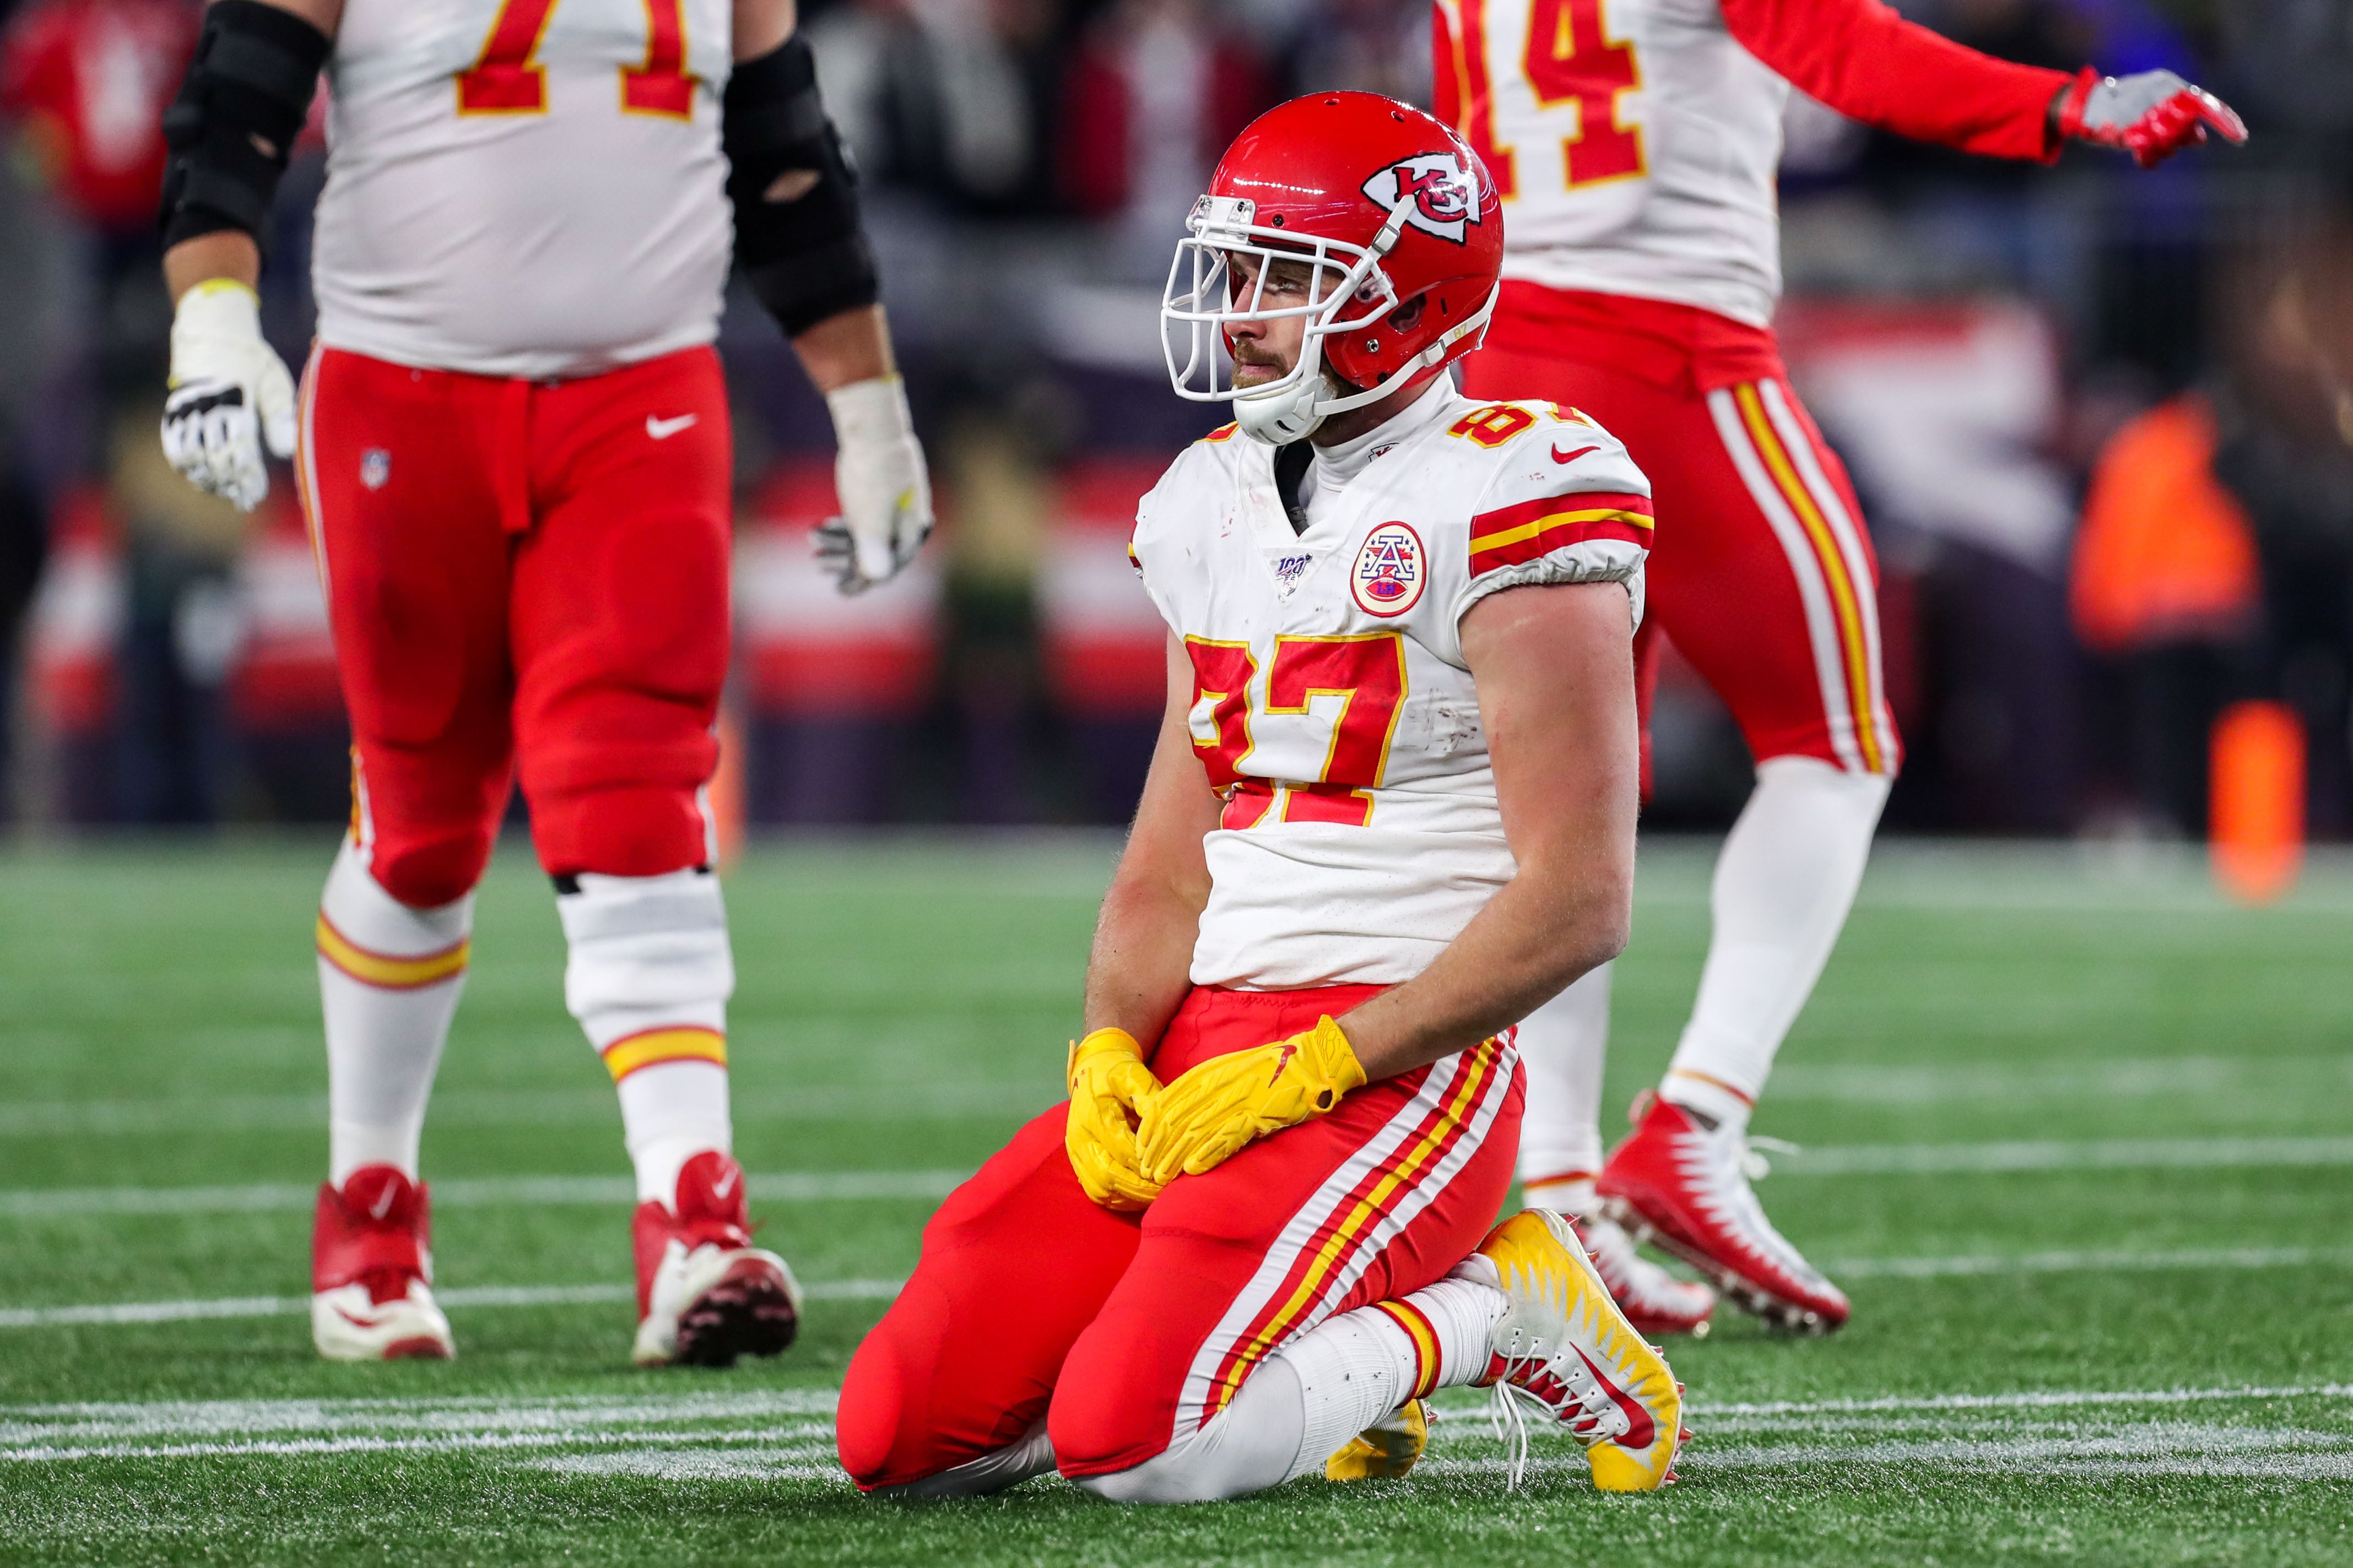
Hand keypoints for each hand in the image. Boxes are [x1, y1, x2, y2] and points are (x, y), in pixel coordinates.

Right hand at [160, 279, 296, 512]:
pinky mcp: (174, 408)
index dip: (247, 478)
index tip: (256, 495)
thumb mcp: (275, 385)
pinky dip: (183, 463)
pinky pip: (172, 442)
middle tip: (244, 500)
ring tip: (225, 492)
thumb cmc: (254, 361)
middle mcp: (208, 407)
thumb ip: (280, 418)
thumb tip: (286, 453)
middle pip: (215, 458)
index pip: (241, 451)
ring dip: (208, 478)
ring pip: (193, 455)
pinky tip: (197, 478)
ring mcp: (187, 408)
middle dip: (230, 483)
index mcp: (237, 402)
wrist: (214, 331)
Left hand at [815, 374, 931, 593]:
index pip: (892, 566)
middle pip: (877, 559)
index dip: (867, 579)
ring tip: (813, 553)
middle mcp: (904, 526)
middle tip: (820, 565)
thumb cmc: (876, 469)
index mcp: (913, 530)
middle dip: (847, 565)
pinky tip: (816, 532)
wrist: (871, 429)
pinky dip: (838, 534)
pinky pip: (857, 530)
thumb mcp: (872, 510)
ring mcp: (888, 516)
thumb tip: (874, 578)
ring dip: (838, 550)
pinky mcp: (872, 505)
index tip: (842, 588)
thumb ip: (873, 545)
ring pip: (864, 545)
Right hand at [1066, 1027, 1162, 1209]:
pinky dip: (1121, 1199)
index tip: (1172, 1170)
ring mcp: (1076, 1155)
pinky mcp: (1079, 1166)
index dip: (1148, 1163)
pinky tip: (1142, 1196)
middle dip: (1140, 1188)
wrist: (1091, 1072)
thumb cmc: (1117, 1073)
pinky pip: (1097, 1193)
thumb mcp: (1133, 1075)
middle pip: (1107, 1176)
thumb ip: (1148, 1095)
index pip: (1121, 1150)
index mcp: (1092, 1114)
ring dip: (1131, 1197)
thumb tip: (1163, 1125)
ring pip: (1101, 1190)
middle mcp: (1078, 1138)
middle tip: (1169, 1191)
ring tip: (1159, 1196)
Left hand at [1139, 1015, 1367, 1183]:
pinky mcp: (1260, 1114)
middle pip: (1177, 1118)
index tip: (1140, 1147)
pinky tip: (1193, 1169)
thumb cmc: (1273, 1069)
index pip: (1169, 1100)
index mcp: (1211, 1073)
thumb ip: (1208, 1088)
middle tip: (1145, 1170)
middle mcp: (1220, 1084)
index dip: (1151, 1127)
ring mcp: (1239, 1099)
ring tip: (1161, 1176)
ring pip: (1197, 1130)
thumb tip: (1181, 1113)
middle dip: (1158, 1147)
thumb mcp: (1233, 1070)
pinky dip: (1209, 1153)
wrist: (1311, 1061)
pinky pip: (1228, 1136)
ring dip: (1175, 1156)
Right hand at [2054, 67, 2246, 168]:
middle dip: (2179, 140)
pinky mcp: (2128, 130)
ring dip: (2162, 150)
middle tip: (2159, 139)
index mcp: (2168, 83)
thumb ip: (2178, 118)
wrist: (2084, 106)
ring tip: (2144, 144)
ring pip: (2170, 142)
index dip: (2225, 122)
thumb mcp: (2153, 107)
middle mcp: (2159, 94)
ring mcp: (2143, 112)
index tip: (2241, 139)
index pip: (2205, 104)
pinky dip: (2149, 158)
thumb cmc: (2122, 106)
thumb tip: (2201, 140)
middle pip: (2187, 128)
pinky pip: (2150, 153)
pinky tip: (2141, 157)